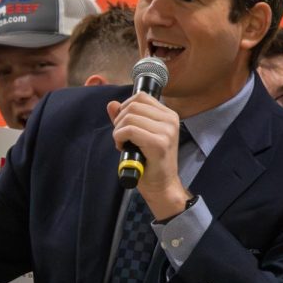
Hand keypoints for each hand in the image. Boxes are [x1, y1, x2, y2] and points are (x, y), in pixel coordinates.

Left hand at [107, 94, 190, 217]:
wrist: (161, 185)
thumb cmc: (149, 161)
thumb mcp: (137, 135)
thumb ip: (125, 118)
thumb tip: (112, 104)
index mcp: (169, 115)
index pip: (141, 96)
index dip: (125, 108)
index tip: (124, 125)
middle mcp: (171, 120)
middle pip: (133, 105)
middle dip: (119, 120)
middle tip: (121, 137)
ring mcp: (167, 131)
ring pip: (129, 117)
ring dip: (118, 131)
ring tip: (123, 143)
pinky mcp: (159, 143)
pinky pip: (129, 130)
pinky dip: (119, 138)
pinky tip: (123, 148)